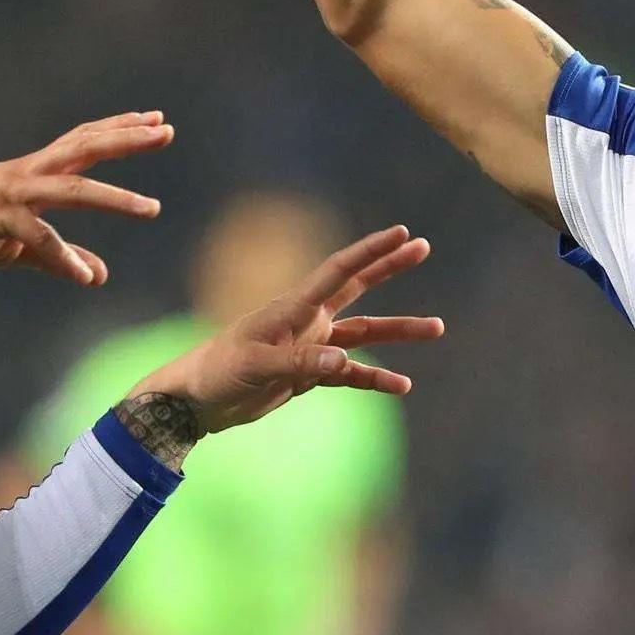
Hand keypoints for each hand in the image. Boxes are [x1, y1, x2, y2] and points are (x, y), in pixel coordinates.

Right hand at [0, 113, 171, 289]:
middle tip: (166, 131)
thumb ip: (59, 257)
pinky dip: (63, 255)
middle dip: (126, 139)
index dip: (118, 130)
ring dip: (113, 198)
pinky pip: (36, 236)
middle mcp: (24, 173)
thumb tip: (99, 275)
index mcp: (32, 173)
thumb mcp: (20, 249)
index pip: (83, 142)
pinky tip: (85, 275)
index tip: (155, 121)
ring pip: (70, 188)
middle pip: (84, 149)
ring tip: (151, 208)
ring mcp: (7, 193)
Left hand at [127, 224, 441, 455]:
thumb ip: (300, 363)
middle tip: (422, 247)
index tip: (401, 233)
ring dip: (398, 330)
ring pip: (364, 334)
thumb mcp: (256, 366)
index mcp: (293, 308)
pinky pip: (351, 374)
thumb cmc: (218, 372)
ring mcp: (310, 347)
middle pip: (357, 288)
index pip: (339, 272)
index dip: (371, 252)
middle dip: (389, 267)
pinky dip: (375, 378)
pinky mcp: (308, 374)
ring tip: (437, 328)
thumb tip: (342, 360)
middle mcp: (307, 320)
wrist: (197, 401)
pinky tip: (402, 387)